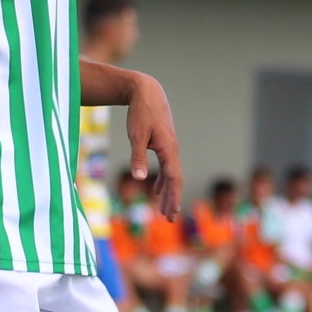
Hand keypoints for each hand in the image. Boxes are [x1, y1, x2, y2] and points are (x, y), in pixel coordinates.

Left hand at [125, 72, 184, 220]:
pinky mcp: (164, 144)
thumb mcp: (136, 136)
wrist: (146, 92)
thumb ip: (137, 157)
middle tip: (170, 220)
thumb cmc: (140, 113)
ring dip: (167, 192)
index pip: (173, 178)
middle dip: (172, 200)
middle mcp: (172, 150)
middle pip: (175, 180)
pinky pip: (166, 167)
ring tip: (164, 210)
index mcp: (168, 149)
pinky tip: (155, 189)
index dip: (172, 197)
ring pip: (171, 174)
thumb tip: (139, 179)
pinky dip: (162, 180)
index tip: (171, 213)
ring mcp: (169, 147)